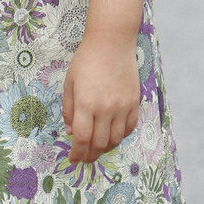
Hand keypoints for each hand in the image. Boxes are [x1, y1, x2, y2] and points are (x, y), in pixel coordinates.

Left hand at [62, 33, 139, 163]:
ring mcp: (122, 107)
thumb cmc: (86, 61)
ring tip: (97, 149)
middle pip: (99, 143)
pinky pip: (129, 127)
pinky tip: (113, 136)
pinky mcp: (134, 102)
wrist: (112, 43)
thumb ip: (69, 110)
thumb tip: (71, 132)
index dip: (77, 154)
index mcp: (86, 104)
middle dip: (90, 156)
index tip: (73, 160)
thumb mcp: (70, 84)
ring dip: (105, 148)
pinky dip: (121, 136)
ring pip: (116, 139)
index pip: (82, 139)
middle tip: (84, 158)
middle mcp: (106, 109)